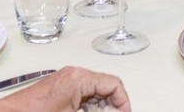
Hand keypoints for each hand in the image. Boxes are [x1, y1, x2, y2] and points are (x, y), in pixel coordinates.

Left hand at [0, 67, 130, 111]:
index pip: (114, 84)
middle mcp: (75, 74)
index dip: (123, 103)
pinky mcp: (59, 88)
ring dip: (100, 108)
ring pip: (95, 93)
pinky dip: (88, 108)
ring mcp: (66, 80)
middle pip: (106, 88)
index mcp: (80, 78)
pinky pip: (83, 95)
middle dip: (111, 106)